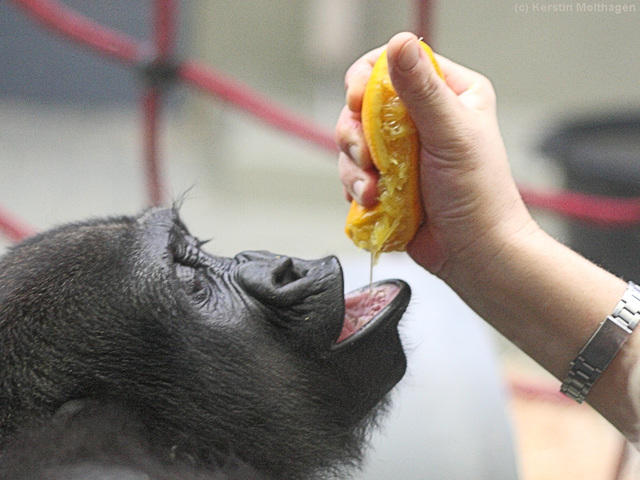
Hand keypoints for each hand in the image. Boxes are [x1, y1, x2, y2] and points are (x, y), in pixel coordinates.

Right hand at [336, 32, 533, 275]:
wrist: (473, 253)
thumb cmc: (478, 196)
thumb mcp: (451, 135)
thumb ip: (423, 90)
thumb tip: (400, 43)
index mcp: (447, 94)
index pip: (394, 66)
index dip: (365, 80)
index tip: (357, 102)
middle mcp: (420, 118)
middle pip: (362, 105)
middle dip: (356, 134)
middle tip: (368, 156)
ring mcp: (399, 151)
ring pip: (351, 142)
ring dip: (355, 168)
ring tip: (375, 190)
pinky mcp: (385, 179)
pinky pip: (352, 173)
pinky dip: (356, 188)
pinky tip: (373, 201)